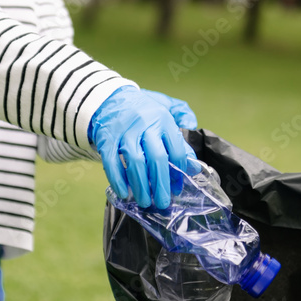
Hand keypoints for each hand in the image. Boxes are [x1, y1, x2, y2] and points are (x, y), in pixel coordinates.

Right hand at [89, 86, 194, 208]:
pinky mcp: (106, 138)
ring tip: (145, 202)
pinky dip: (117, 180)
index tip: (178, 188)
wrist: (109, 98)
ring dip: (141, 186)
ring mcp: (125, 132)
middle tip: (163, 202)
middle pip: (157, 158)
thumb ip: (183, 126)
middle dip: (161, 184)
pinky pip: (111, 162)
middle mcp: (145, 124)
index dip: (179, 172)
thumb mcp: (166, 107)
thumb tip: (194, 156)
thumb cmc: (142, 108)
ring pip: (136, 162)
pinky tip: (123, 193)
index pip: (176, 150)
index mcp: (163, 119)